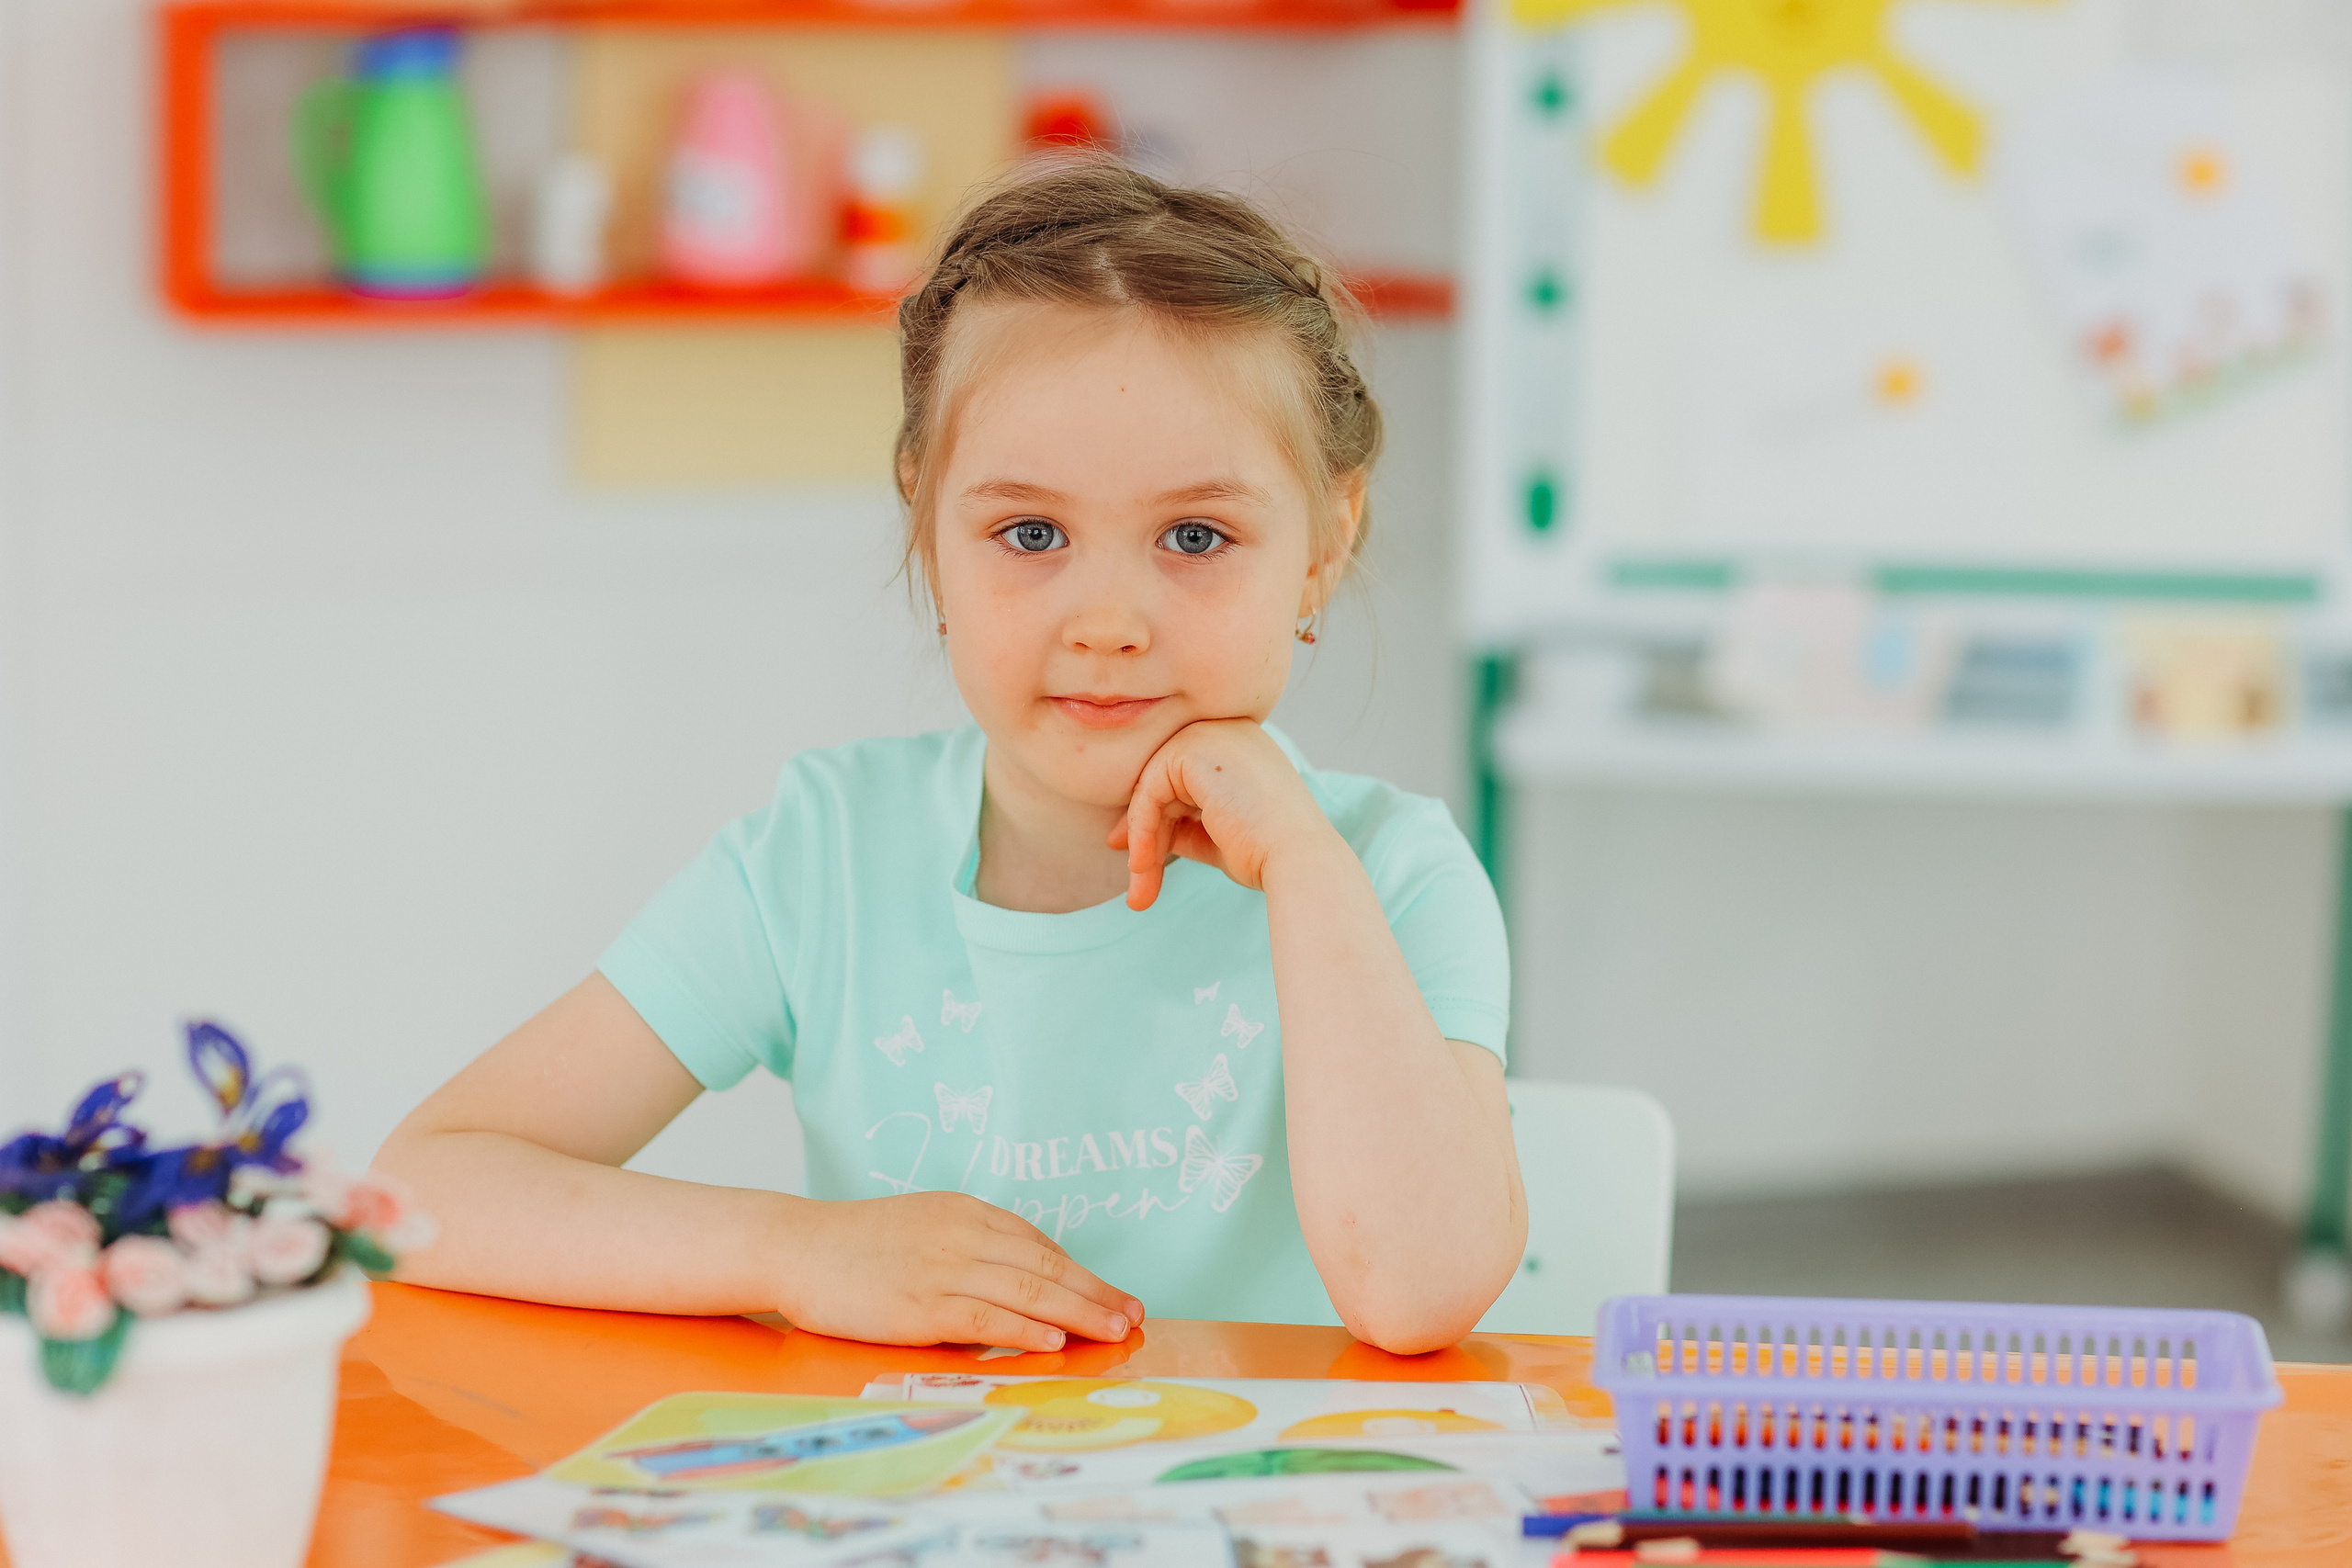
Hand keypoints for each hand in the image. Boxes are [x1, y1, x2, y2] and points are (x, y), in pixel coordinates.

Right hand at [772, 1191, 1142, 1350]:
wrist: (795, 1247)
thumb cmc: (855, 1245)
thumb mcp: (922, 1227)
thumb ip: (968, 1248)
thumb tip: (1016, 1285)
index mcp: (965, 1212)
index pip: (1039, 1244)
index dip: (1082, 1272)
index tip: (1113, 1293)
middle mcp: (963, 1235)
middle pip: (1046, 1266)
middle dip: (1096, 1292)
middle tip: (1133, 1314)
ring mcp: (944, 1269)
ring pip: (1029, 1291)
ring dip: (1080, 1313)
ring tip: (1114, 1330)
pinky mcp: (922, 1305)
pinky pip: (986, 1318)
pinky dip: (1025, 1330)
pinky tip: (1055, 1342)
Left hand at [1109, 718, 1336, 910]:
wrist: (1295, 857)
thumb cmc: (1267, 853)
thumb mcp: (1218, 836)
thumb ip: (1184, 827)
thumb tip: (1137, 837)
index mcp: (1239, 747)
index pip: (1183, 779)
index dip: (1157, 818)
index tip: (1141, 859)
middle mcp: (1225, 730)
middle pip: (1164, 779)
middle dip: (1145, 831)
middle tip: (1138, 876)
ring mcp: (1210, 732)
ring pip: (1151, 786)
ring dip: (1143, 839)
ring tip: (1141, 886)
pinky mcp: (1193, 747)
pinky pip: (1148, 790)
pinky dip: (1141, 829)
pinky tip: (1143, 864)